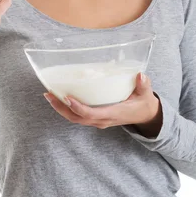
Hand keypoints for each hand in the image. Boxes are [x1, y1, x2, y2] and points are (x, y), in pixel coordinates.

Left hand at [44, 72, 161, 132]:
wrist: (145, 116)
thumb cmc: (143, 103)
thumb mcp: (146, 94)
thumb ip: (143, 85)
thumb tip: (140, 75)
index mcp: (114, 114)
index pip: (92, 114)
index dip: (78, 108)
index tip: (67, 98)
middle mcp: (103, 120)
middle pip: (78, 118)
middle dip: (62, 108)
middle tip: (49, 95)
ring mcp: (99, 121)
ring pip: (76, 119)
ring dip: (61, 109)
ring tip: (49, 96)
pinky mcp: (96, 118)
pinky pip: (78, 116)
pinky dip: (67, 109)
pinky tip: (59, 98)